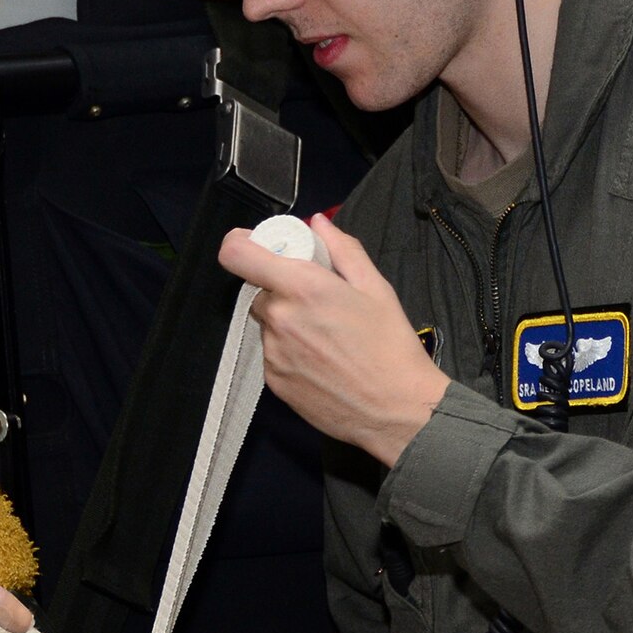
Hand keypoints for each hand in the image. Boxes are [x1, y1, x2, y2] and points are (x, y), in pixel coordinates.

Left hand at [217, 213, 449, 465]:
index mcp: (301, 288)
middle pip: (258, 290)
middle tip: (315, 299)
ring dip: (286, 321)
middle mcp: (278, 318)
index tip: (258, 246)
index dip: (241, 244)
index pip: (236, 255)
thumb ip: (342, 249)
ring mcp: (272, 353)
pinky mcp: (274, 382)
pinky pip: (273, 353)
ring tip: (326, 336)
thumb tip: (317, 222)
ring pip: (267, 323)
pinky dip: (290, 350)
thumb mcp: (376, 287)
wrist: (396, 410)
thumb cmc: (391, 345)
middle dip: (280, 288)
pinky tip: (322, 361)